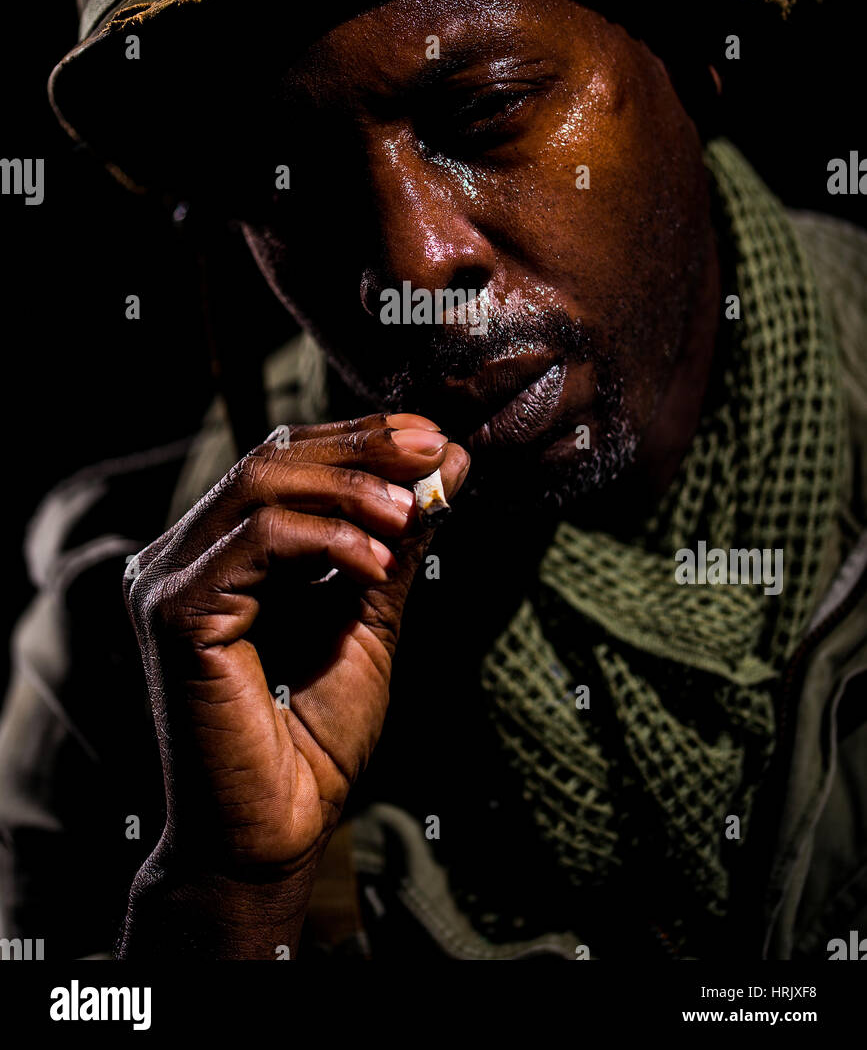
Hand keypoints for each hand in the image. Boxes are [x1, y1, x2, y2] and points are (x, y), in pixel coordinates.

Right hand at [124, 412, 467, 881]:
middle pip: (270, 459)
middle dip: (361, 448)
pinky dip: (326, 539)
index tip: (434, 438)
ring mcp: (167, 582)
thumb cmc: (314, 740)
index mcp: (217, 553)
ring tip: (410, 512)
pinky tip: (378, 563)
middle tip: (433, 451)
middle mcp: (181, 557)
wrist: (275, 834)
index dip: (358, 439)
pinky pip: (255, 541)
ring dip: (350, 488)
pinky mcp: (174, 614)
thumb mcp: (371, 618)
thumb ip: (399, 543)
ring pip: (260, 486)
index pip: (282, 461)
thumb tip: (453, 462)